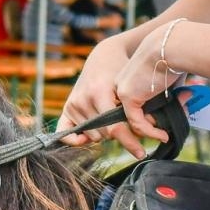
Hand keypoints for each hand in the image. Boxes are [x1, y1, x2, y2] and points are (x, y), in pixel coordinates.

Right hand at [56, 31, 173, 158]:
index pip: (114, 129)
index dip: (130, 143)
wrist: (105, 55)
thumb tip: (145, 132)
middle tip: (129, 127)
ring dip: (104, 134)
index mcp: (99, 93)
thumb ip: (136, 110)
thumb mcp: (130, 87)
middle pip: (105, 135)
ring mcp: (73, 104)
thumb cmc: (122, 69)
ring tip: (113, 120)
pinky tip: (86, 140)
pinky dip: (74, 140)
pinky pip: (65, 133)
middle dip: (120, 135)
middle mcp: (83, 100)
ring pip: (93, 136)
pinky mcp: (67, 107)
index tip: (142, 153)